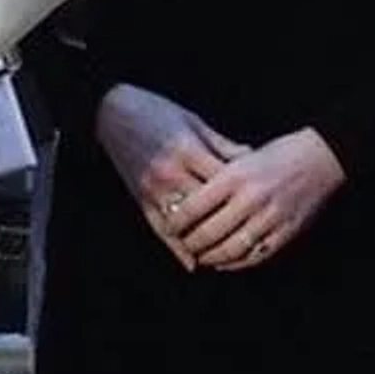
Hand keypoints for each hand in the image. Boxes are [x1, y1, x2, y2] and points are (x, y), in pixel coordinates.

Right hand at [96, 84, 249, 270]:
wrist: (113, 112)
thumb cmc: (158, 113)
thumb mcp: (194, 122)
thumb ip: (222, 145)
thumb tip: (251, 158)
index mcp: (187, 150)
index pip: (223, 179)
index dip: (243, 191)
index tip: (261, 199)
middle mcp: (169, 172)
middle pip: (207, 206)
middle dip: (229, 217)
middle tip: (251, 228)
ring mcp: (153, 189)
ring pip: (186, 224)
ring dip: (205, 238)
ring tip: (227, 248)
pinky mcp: (140, 199)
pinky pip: (161, 230)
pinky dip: (177, 249)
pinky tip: (193, 261)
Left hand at [166, 128, 345, 271]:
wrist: (324, 157)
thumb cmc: (280, 153)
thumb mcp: (245, 157)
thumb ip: (220, 177)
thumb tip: (190, 201)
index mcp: (236, 174)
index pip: (195, 205)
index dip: (177, 221)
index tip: (169, 226)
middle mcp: (251, 197)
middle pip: (209, 232)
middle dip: (191, 243)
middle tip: (183, 245)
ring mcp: (270, 217)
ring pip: (230, 249)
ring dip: (212, 258)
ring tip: (201, 257)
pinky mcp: (286, 231)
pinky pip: (255, 255)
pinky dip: (237, 263)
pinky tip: (225, 263)